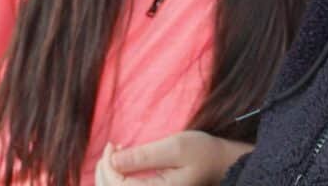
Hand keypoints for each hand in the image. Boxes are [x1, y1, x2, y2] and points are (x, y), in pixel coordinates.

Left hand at [94, 131, 252, 185]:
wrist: (222, 164)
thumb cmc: (203, 153)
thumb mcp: (176, 147)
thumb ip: (144, 155)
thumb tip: (112, 161)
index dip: (108, 166)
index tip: (112, 145)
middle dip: (105, 173)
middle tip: (111, 149)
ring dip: (110, 179)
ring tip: (115, 157)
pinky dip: (119, 182)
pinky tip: (123, 168)